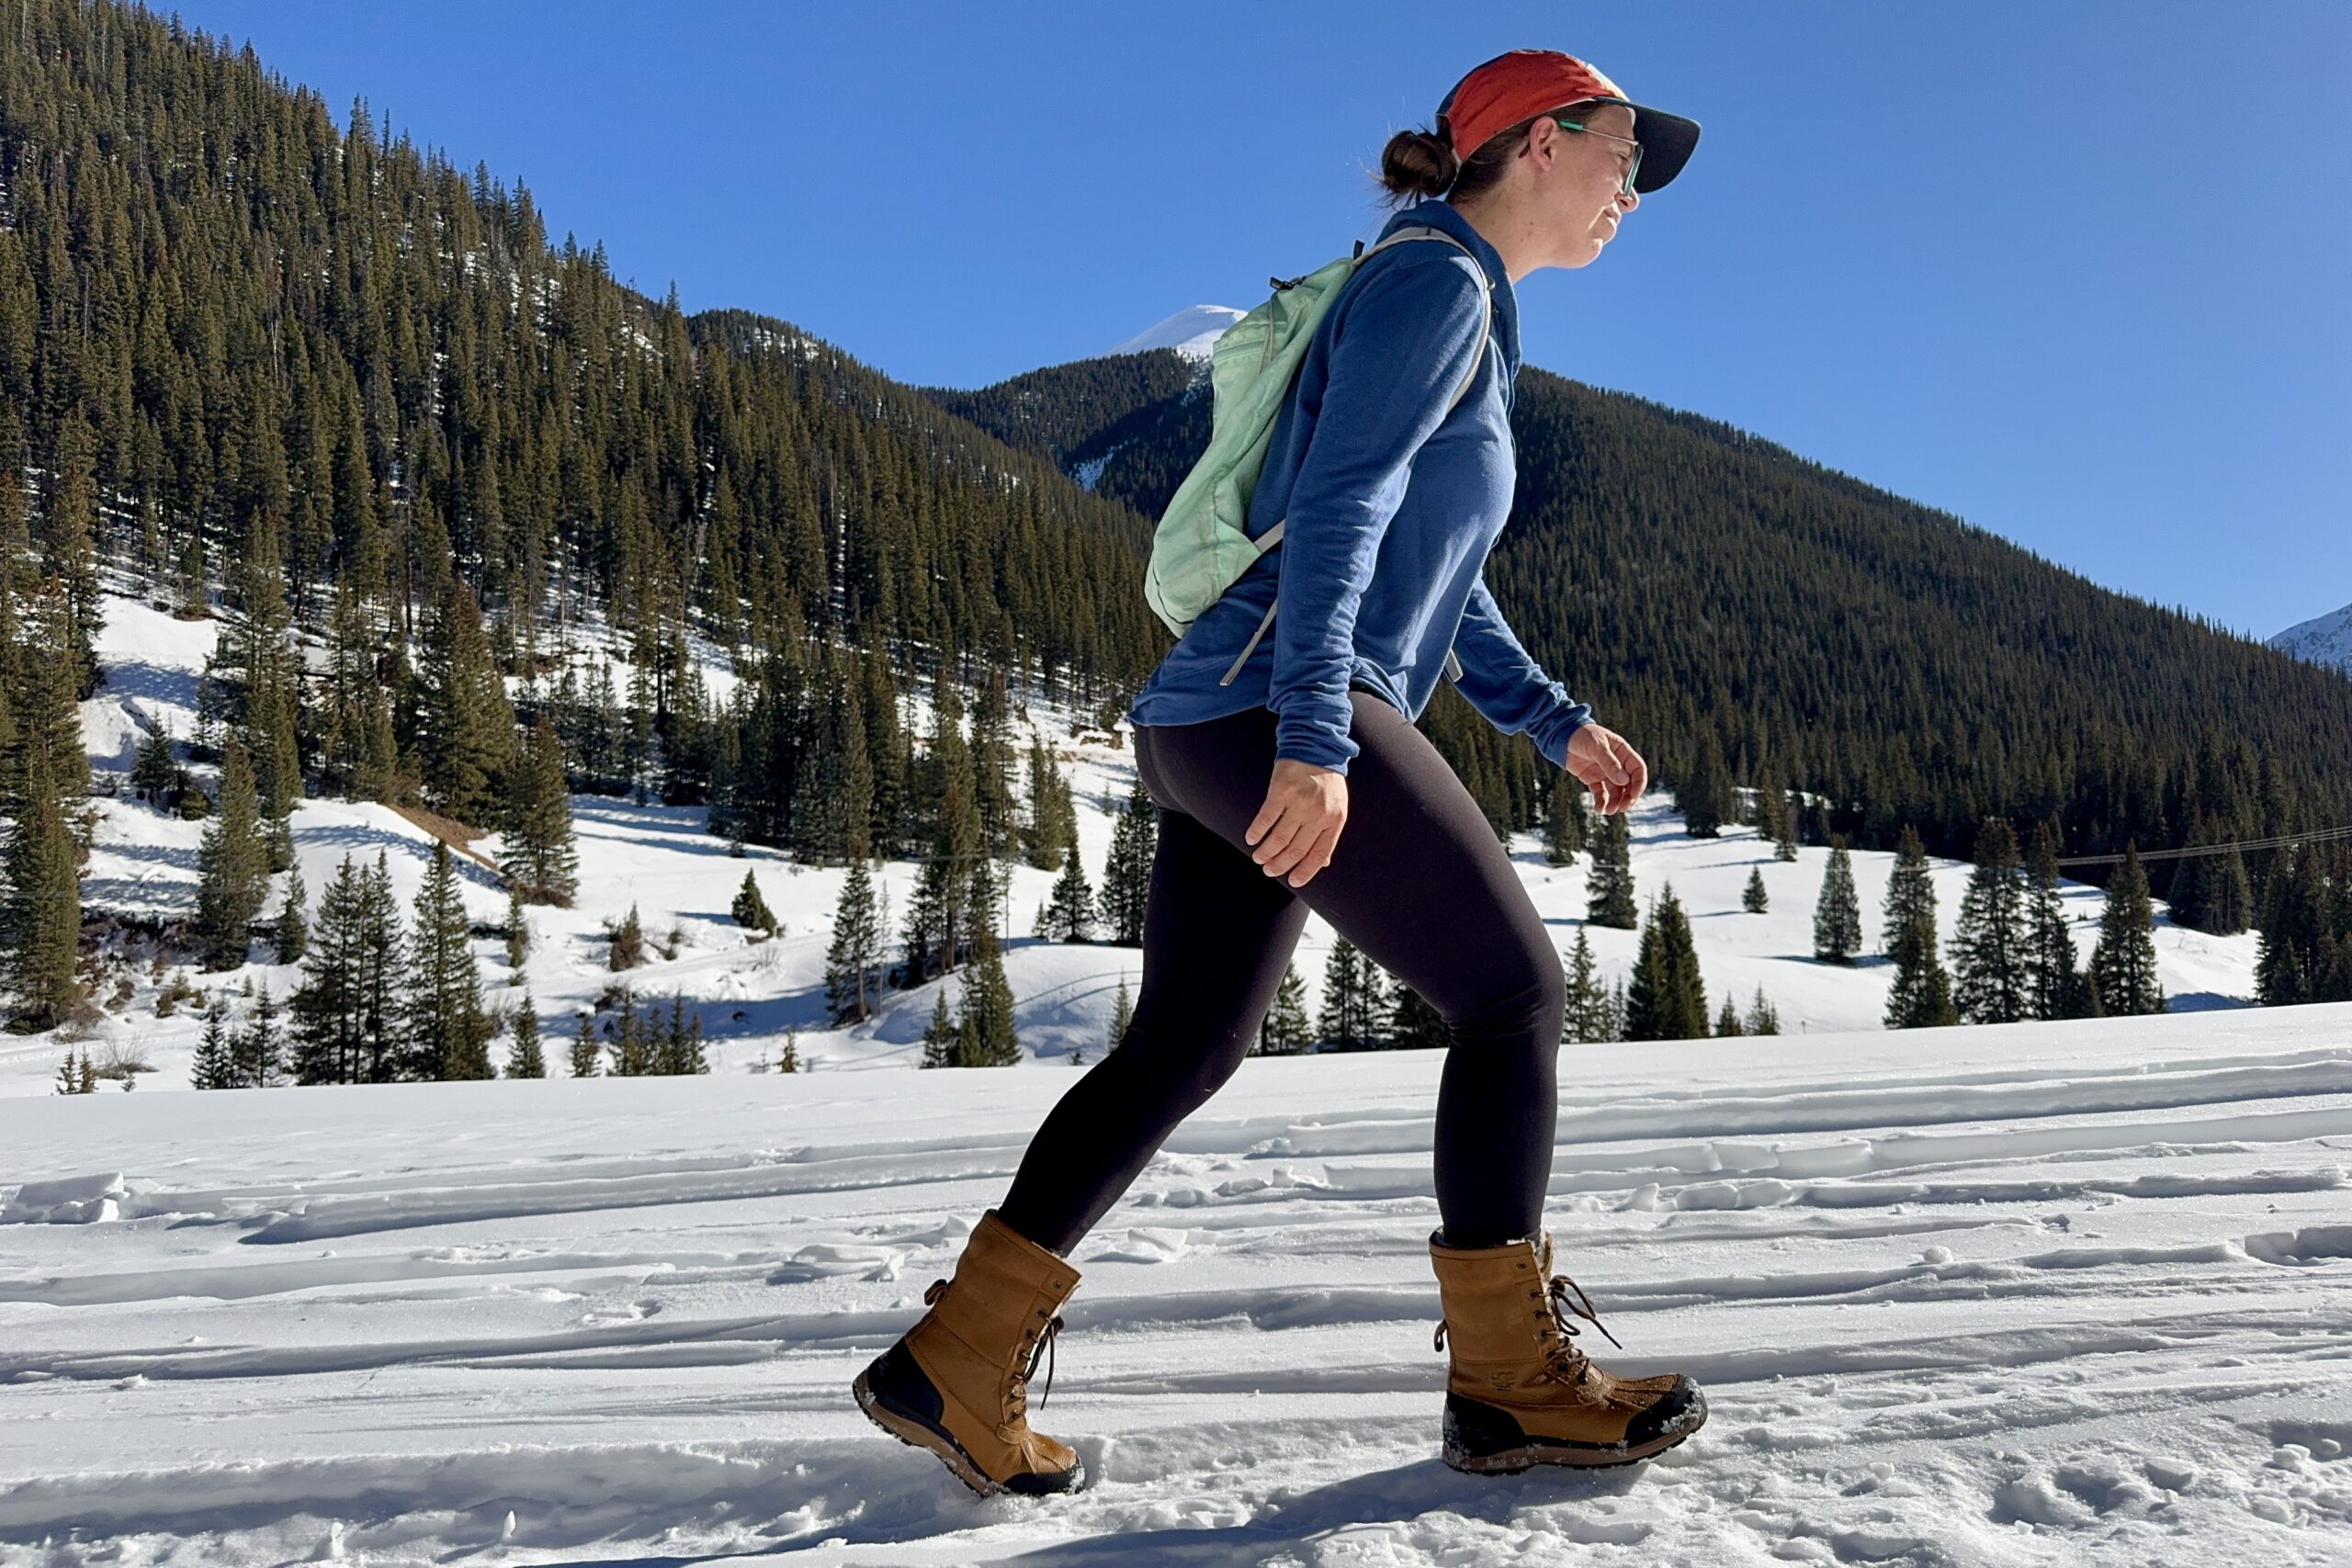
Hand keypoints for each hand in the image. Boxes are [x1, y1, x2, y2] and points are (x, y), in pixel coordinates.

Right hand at [1246, 757, 1348, 887]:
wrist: (1316, 745)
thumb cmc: (1326, 779)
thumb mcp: (1337, 806)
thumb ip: (1328, 833)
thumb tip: (1322, 863)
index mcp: (1334, 820)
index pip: (1319, 855)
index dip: (1305, 871)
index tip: (1293, 882)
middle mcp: (1318, 814)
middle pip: (1296, 849)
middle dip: (1280, 864)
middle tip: (1269, 871)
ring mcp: (1299, 803)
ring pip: (1279, 838)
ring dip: (1266, 852)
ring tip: (1258, 858)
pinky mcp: (1281, 792)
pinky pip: (1266, 819)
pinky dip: (1256, 832)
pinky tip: (1251, 839)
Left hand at [1567, 724, 1646, 815]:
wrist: (1560, 736)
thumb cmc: (1581, 735)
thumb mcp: (1596, 746)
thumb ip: (1609, 763)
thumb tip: (1624, 781)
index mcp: (1623, 752)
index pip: (1638, 770)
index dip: (1638, 783)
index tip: (1633, 796)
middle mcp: (1617, 764)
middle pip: (1629, 784)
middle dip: (1628, 797)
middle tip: (1623, 808)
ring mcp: (1605, 773)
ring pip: (1616, 792)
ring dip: (1615, 802)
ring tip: (1609, 811)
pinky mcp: (1593, 779)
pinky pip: (1601, 793)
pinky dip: (1601, 802)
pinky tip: (1599, 809)